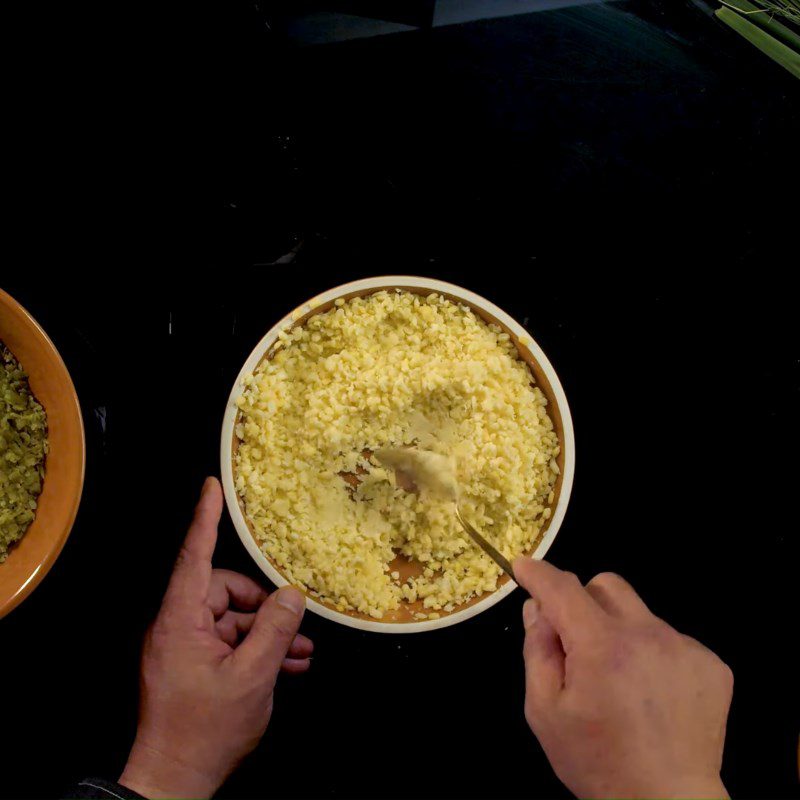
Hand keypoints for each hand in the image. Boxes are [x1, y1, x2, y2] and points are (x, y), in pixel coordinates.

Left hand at [119, 477, 312, 798]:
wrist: (175, 780)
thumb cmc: (204, 731)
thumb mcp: (251, 677)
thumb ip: (274, 630)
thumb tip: (291, 594)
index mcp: (180, 620)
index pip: (194, 555)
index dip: (205, 518)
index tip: (212, 486)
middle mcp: (178, 626)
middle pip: (226, 591)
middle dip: (264, 607)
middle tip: (295, 630)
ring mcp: (186, 646)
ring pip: (234, 619)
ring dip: (267, 633)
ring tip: (300, 653)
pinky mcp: (194, 664)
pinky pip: (230, 641)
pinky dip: (256, 649)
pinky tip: (287, 665)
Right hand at [514, 558, 732, 799]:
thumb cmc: (597, 762)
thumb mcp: (545, 712)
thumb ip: (537, 651)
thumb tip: (537, 609)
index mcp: (602, 646)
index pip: (563, 589)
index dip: (538, 573)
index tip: (523, 567)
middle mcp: (648, 635)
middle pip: (606, 585)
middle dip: (583, 601)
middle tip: (576, 641)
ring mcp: (686, 648)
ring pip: (639, 614)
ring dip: (620, 632)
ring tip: (621, 682)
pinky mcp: (712, 665)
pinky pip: (670, 639)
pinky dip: (653, 655)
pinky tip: (651, 695)